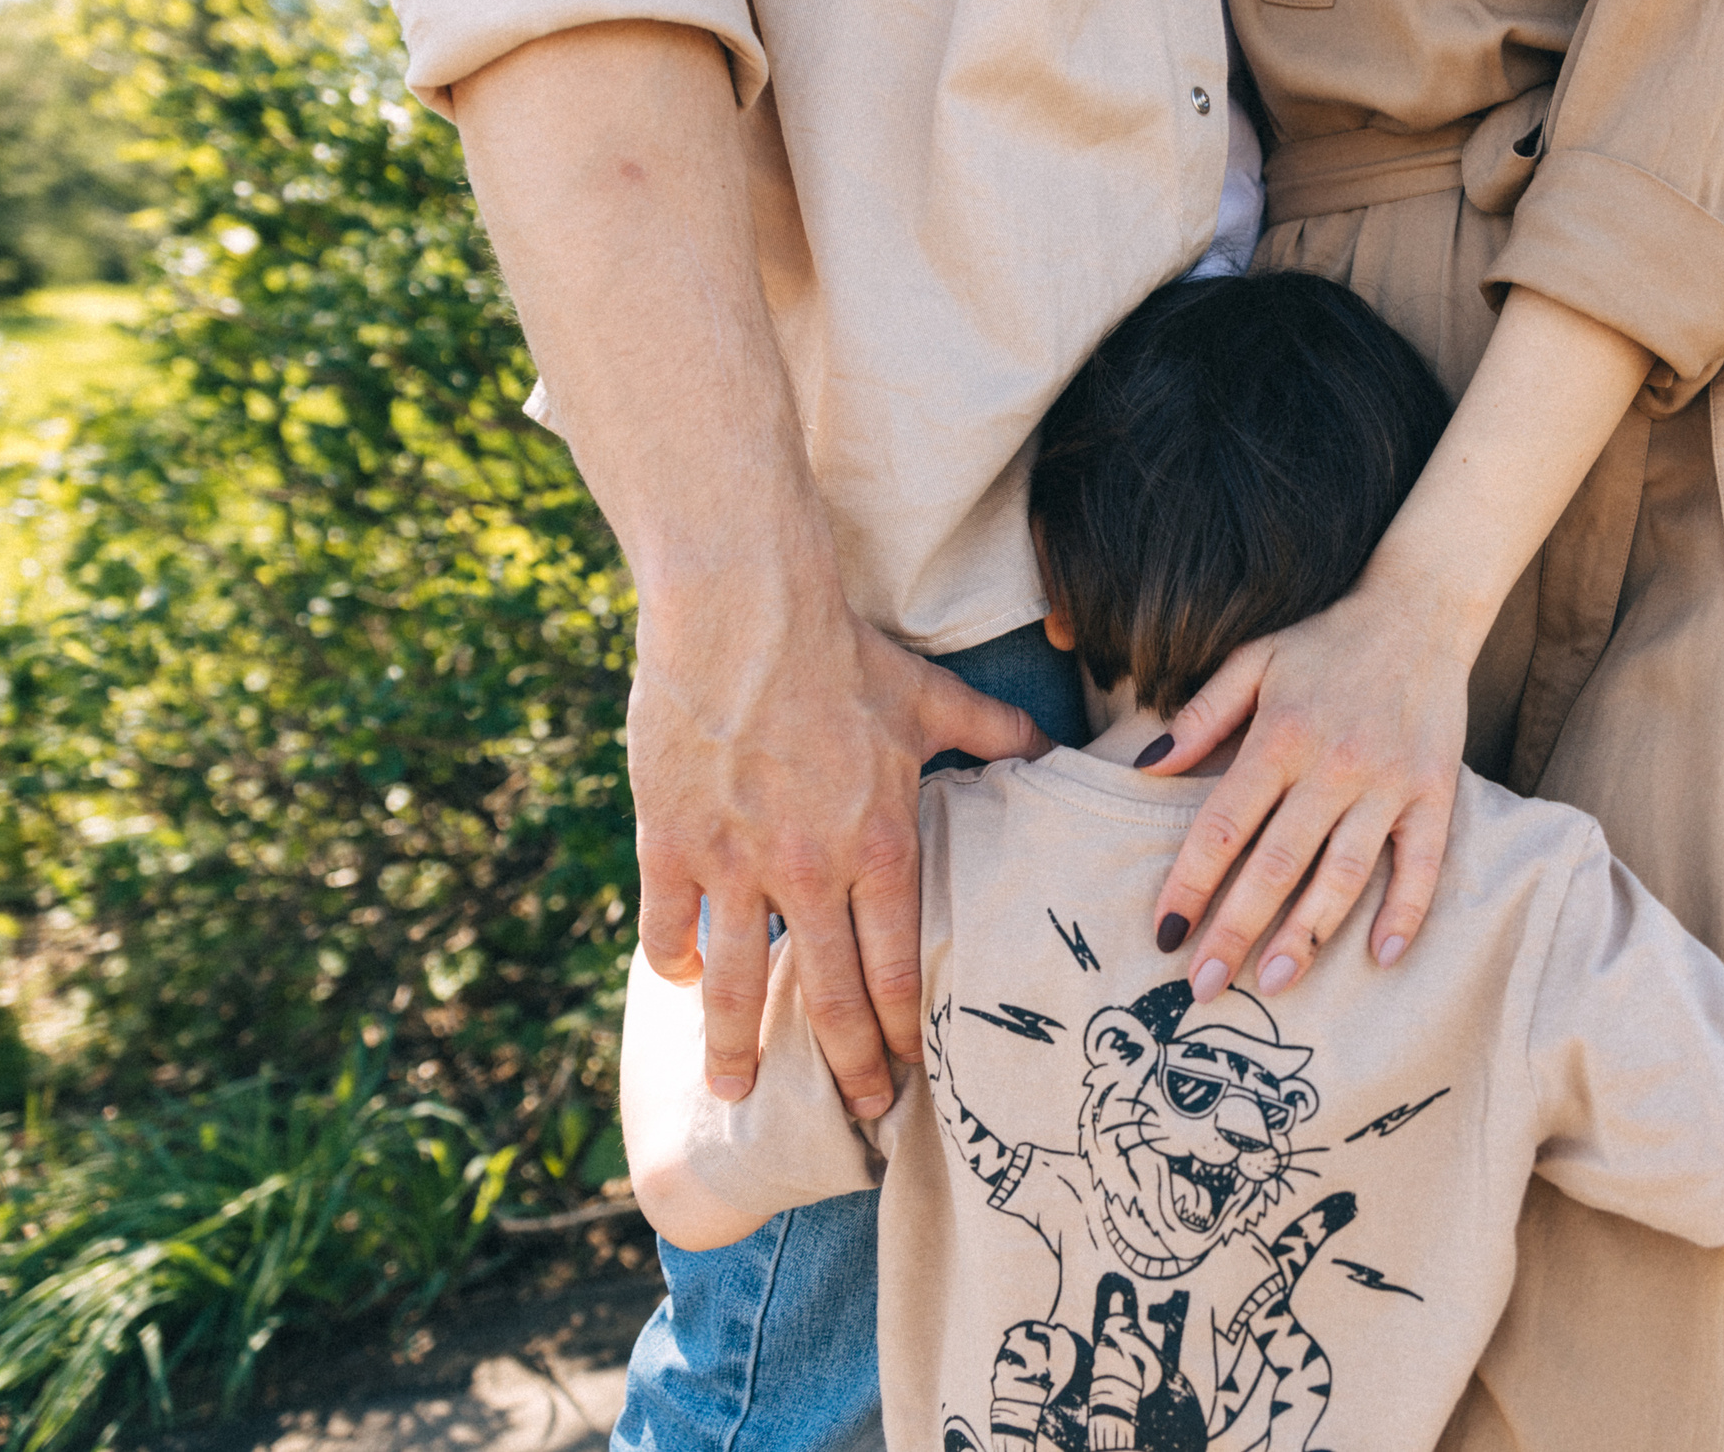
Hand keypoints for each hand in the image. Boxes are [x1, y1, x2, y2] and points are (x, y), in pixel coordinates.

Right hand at [631, 567, 1045, 1117]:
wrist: (744, 609)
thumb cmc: (843, 653)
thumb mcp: (933, 696)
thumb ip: (994, 733)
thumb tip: (1054, 742)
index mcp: (880, 845)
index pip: (897, 969)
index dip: (901, 1033)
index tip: (906, 1076)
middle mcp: (810, 869)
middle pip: (830, 996)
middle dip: (845, 1066)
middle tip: (855, 1114)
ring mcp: (736, 861)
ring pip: (738, 981)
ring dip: (738, 1044)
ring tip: (734, 1090)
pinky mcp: (672, 839)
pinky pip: (669, 923)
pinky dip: (674, 960)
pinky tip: (680, 982)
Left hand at [1143, 573, 1471, 1000]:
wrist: (1422, 611)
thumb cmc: (1326, 642)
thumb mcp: (1254, 661)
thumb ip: (1201, 716)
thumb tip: (1144, 766)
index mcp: (1281, 736)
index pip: (1224, 826)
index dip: (1190, 884)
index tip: (1164, 935)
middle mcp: (1334, 766)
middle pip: (1276, 864)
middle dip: (1236, 931)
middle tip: (1204, 989)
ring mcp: (1389, 783)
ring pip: (1344, 873)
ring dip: (1309, 933)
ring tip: (1276, 982)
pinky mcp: (1435, 793)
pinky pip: (1423, 864)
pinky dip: (1405, 912)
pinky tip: (1381, 957)